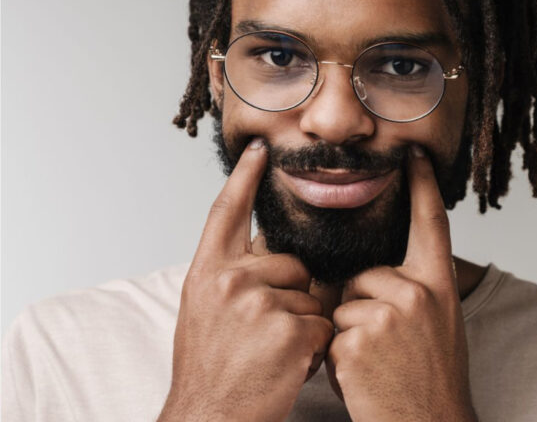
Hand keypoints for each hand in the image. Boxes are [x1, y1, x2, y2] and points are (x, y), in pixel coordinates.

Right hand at [159, 139, 334, 421]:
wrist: (208, 419)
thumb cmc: (211, 372)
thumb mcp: (206, 313)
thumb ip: (232, 278)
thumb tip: (266, 251)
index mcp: (207, 274)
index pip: (227, 213)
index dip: (245, 179)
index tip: (261, 148)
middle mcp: (230, 281)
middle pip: (293, 264)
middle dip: (291, 297)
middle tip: (263, 336)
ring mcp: (259, 304)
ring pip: (312, 297)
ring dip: (302, 327)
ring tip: (271, 355)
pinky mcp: (289, 330)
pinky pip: (324, 325)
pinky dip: (313, 350)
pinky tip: (285, 367)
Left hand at [325, 145, 476, 421]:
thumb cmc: (431, 382)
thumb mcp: (438, 327)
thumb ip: (412, 293)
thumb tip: (374, 277)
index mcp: (440, 286)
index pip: (431, 225)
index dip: (423, 186)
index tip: (414, 153)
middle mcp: (418, 293)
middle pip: (363, 275)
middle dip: (360, 307)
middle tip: (386, 349)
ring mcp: (388, 315)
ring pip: (342, 305)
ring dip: (347, 336)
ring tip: (376, 365)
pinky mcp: (358, 341)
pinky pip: (331, 335)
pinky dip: (338, 359)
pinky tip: (364, 378)